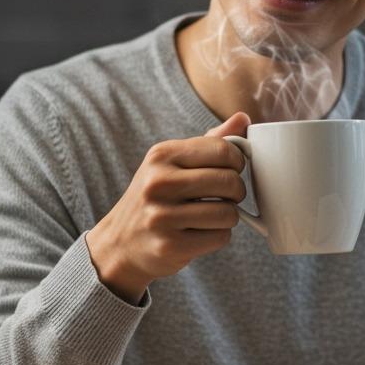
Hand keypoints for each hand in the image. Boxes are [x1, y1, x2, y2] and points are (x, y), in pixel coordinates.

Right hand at [85, 112, 249, 302]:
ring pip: (229, 213)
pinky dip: (219, 236)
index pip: (223, 150)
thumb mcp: (174, 163)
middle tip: (226, 196)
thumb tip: (243, 118)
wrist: (121, 244)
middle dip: (237, 191)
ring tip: (211, 215)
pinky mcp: (169, 246)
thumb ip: (210, 141)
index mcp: (161, 155)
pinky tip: (201, 233)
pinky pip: (220, 237)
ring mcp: (161, 216)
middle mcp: (157, 183)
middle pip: (229, 181)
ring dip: (229, 216)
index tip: (231, 170)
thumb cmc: (156, 197)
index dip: (238, 162)